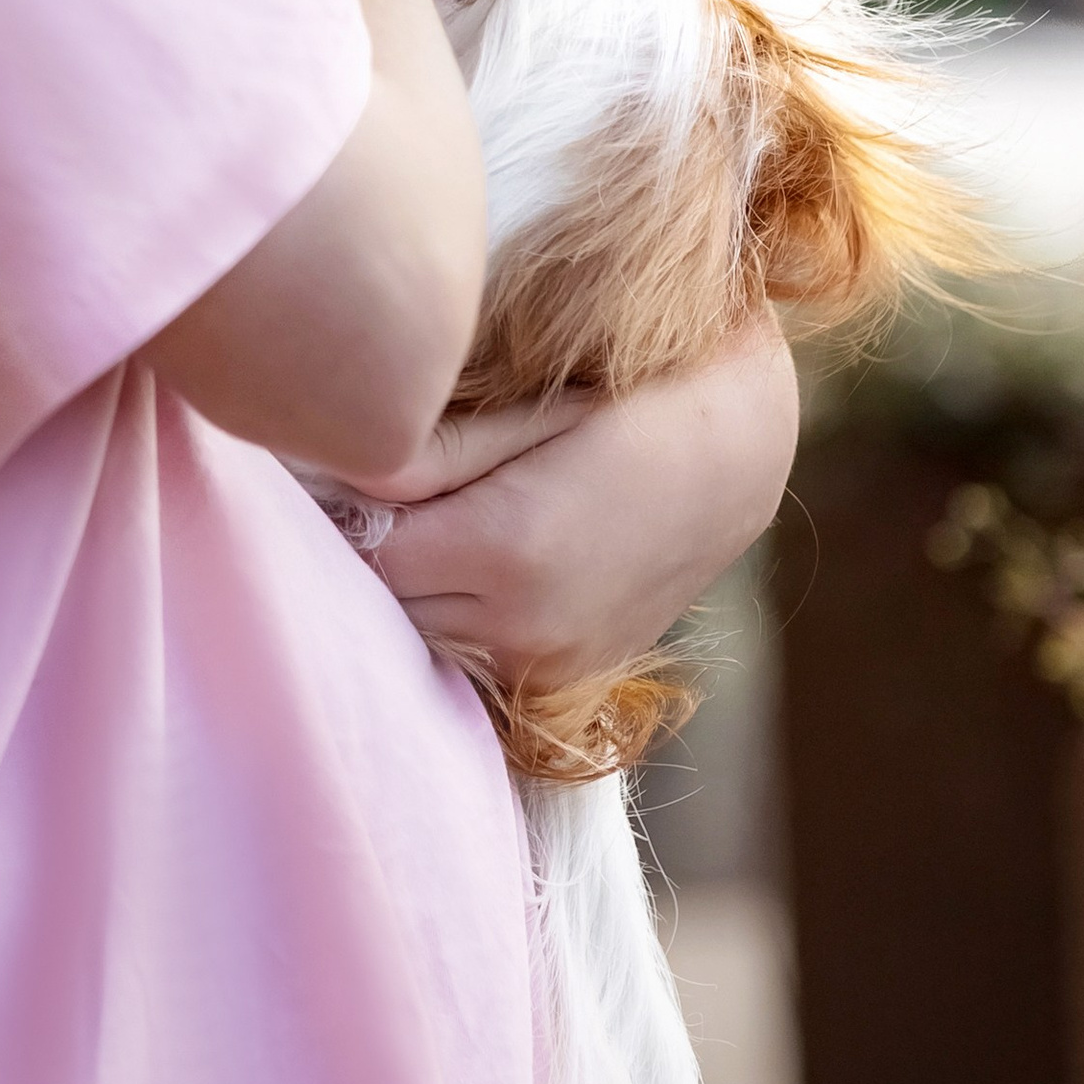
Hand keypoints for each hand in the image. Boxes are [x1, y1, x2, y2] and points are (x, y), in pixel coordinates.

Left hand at [360, 318, 800, 694]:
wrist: (738, 461)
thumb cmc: (635, 406)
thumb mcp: (538, 410)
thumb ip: (439, 451)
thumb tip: (346, 470)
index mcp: (508, 548)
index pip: (367, 548)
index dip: (347, 505)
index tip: (351, 461)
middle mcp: (522, 626)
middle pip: (387, 599)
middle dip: (371, 547)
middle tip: (379, 483)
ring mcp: (544, 663)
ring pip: (422, 632)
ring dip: (410, 584)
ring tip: (429, 515)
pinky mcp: (561, 677)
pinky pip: (468, 652)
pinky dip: (453, 611)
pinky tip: (472, 556)